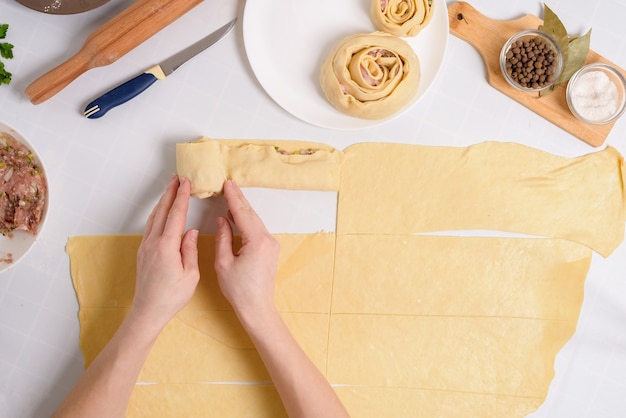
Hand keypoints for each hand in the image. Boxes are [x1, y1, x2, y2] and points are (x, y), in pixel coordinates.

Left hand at [133, 175, 199, 328]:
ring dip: (162, 202)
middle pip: (162, 211)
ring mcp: (145, 247)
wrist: (148, 311)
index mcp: (167, 247)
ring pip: (154, 218)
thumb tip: (190, 232)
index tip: (186, 183)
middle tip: (176, 178)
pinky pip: (150, 227)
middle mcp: (153, 243)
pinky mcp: (142, 253)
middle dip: (169, 193)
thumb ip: (190, 250)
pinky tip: (161, 213)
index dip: (181, 197)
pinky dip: (157, 214)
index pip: (176, 215)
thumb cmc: (171, 297)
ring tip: (169, 190)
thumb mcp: (190, 275)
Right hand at [214, 180, 279, 323]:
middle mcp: (268, 240)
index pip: (243, 213)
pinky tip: (237, 217)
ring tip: (230, 196)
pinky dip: (247, 221)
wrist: (257, 308)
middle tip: (229, 184)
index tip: (227, 183)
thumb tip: (222, 220)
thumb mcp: (223, 263)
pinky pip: (257, 230)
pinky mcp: (270, 250)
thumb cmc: (239, 290)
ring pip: (255, 221)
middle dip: (239, 199)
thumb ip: (223, 238)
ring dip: (242, 210)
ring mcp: (271, 245)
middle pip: (251, 214)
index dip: (233, 198)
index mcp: (257, 241)